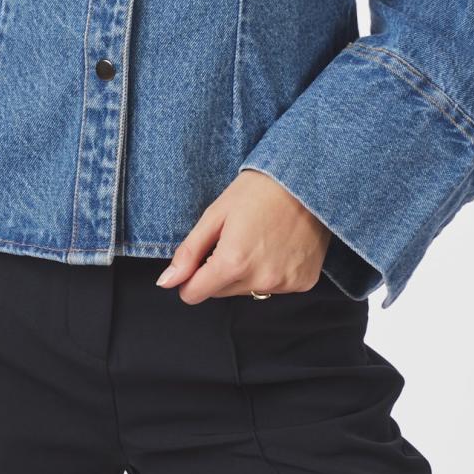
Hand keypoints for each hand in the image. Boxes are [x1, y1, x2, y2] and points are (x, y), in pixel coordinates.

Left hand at [154, 170, 331, 301]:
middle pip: (221, 291)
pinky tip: (279, 245)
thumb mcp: (216, 214)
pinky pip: (275, 286)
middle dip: (220, 270)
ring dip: (247, 272)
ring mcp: (284, 284)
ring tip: (259, 238)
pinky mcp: (304, 282)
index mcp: (233, 263)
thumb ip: (189, 252)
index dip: (191, 276)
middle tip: (235, 237)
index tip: (201, 256)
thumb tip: (166, 282)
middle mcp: (260, 280)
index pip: (194, 294)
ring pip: (248, 290)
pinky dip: (272, 271)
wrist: (306, 179)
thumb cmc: (258, 190)